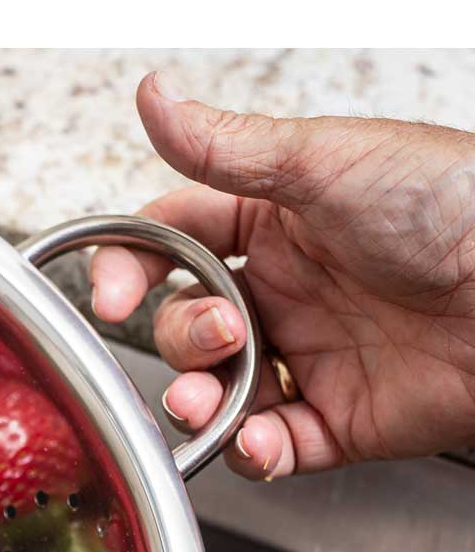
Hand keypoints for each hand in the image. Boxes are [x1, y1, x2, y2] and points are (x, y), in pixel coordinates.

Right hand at [89, 72, 474, 478]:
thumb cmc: (453, 204)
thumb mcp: (323, 161)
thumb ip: (222, 147)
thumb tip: (151, 96)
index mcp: (275, 221)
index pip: (170, 243)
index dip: (128, 268)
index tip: (111, 293)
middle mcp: (286, 290)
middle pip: (185, 324)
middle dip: (184, 337)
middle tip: (225, 332)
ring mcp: (310, 356)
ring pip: (215, 392)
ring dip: (197, 402)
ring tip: (212, 398)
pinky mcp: (338, 420)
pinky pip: (269, 450)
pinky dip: (250, 454)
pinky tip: (257, 440)